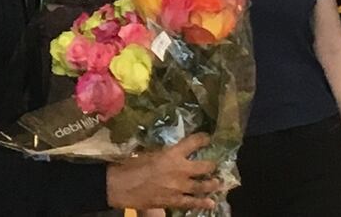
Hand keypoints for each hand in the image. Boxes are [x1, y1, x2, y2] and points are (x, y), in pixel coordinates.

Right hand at [105, 133, 219, 211]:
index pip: (193, 143)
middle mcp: (180, 170)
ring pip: (203, 186)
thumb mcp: (149, 153)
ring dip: (212, 184)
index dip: (203, 139)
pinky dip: (203, 202)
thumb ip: (164, 153)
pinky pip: (192, 202)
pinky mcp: (175, 201)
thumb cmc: (131, 166)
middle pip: (204, 166)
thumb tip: (170, 152)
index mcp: (172, 154)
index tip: (208, 138)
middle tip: (215, 164)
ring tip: (218, 182)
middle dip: (212, 165)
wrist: (122, 186)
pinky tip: (211, 202)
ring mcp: (179, 187)